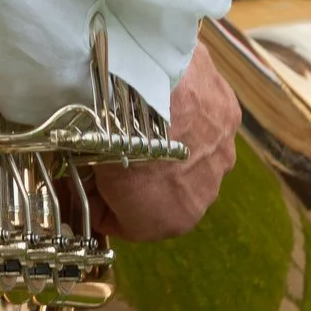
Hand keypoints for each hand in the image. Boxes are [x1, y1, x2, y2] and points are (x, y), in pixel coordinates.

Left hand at [90, 40, 239, 242]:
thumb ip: (94, 188)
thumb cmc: (115, 138)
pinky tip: (164, 97)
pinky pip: (204, 120)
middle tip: (111, 149)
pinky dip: (188, 113)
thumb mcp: (89, 174)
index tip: (87, 184)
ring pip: (191, 153)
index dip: (107, 203)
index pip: (135, 221)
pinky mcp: (230, 116)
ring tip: (140, 118)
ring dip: (170, 143)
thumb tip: (80, 185)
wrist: (148, 89)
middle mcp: (208, 195)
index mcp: (174, 221)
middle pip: (168, 189)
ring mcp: (223, 154)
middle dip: (143, 175)